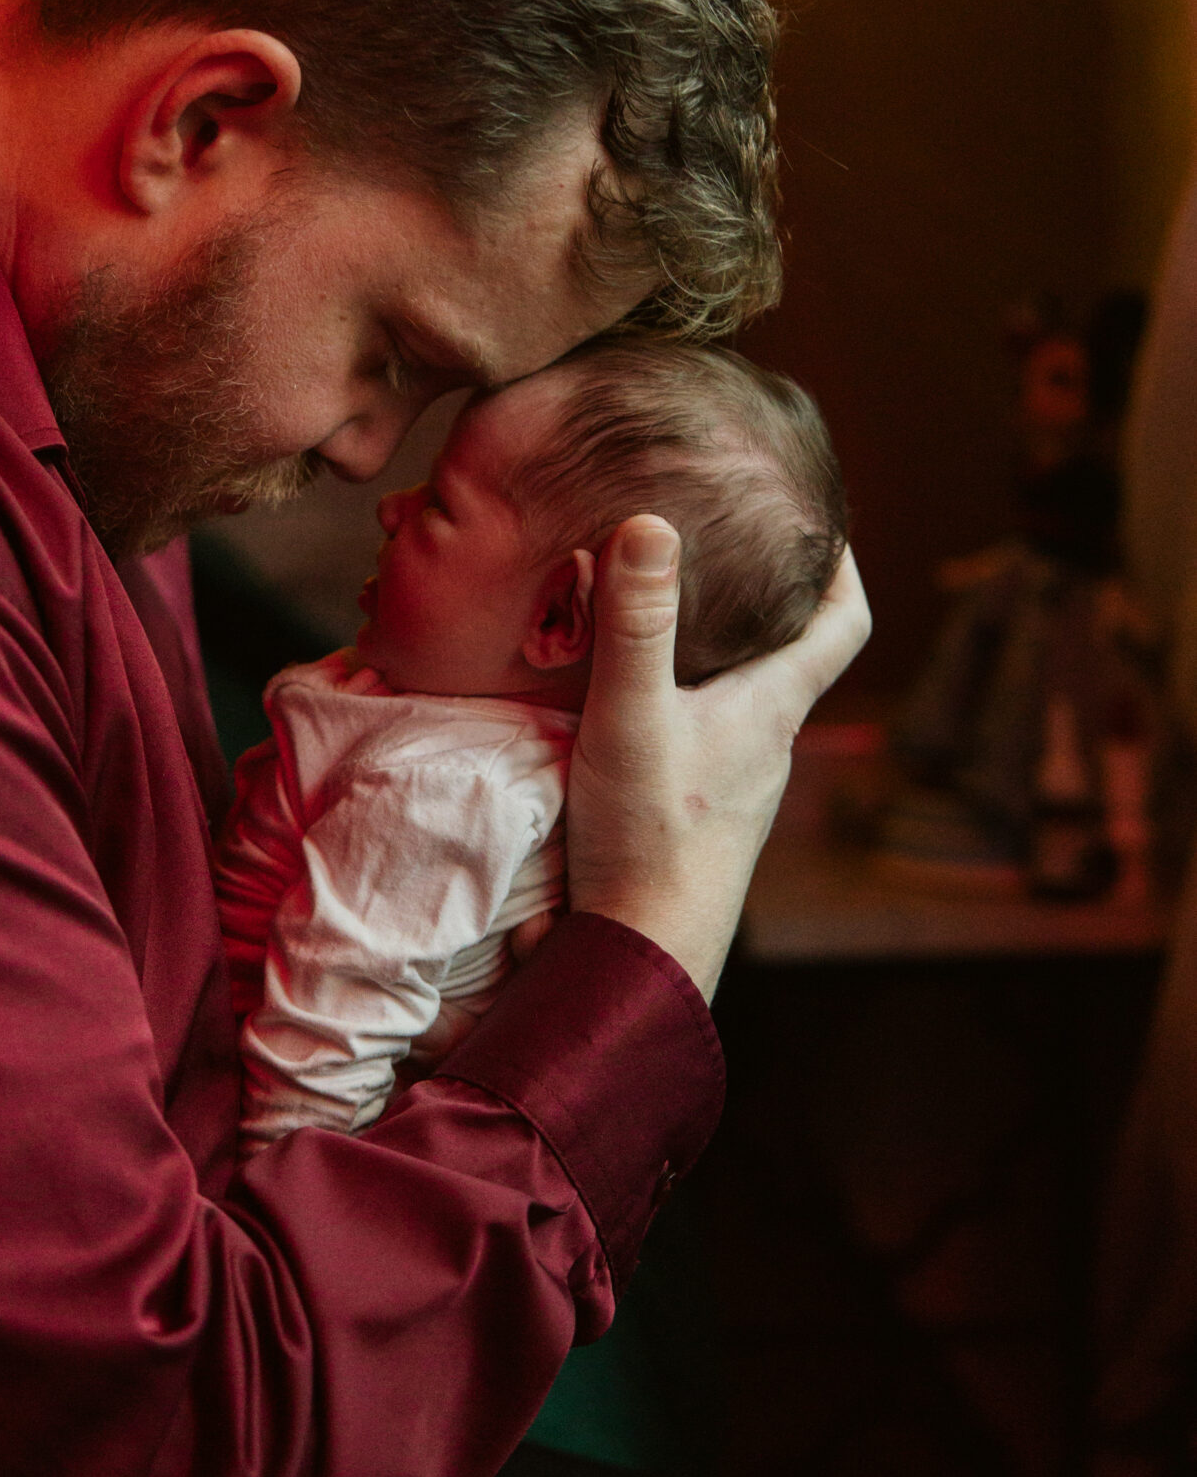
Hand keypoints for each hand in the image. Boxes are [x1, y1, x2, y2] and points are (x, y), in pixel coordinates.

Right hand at [564, 516, 870, 998]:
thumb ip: (637, 625)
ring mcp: (735, 780)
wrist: (641, 960)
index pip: (845, 623)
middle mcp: (768, 741)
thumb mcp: (633, 718)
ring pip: (743, 693)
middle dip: (770, 591)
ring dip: (720, 644)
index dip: (843, 564)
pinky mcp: (696, 810)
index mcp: (775, 708)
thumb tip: (651, 522)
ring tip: (672, 598)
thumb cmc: (652, 842)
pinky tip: (632, 690)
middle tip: (729, 535)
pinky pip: (703, 731)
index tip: (820, 516)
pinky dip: (682, 693)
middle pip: (793, 651)